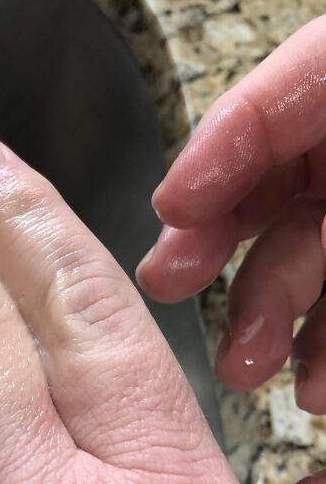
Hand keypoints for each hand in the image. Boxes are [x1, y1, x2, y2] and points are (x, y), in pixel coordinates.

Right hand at [137, 15, 325, 412]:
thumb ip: (262, 126)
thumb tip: (177, 201)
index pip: (278, 98)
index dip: (219, 147)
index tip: (177, 207)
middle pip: (268, 187)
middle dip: (218, 247)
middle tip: (172, 284)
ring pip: (302, 262)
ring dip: (265, 318)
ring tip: (250, 369)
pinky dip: (317, 349)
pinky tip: (309, 386)